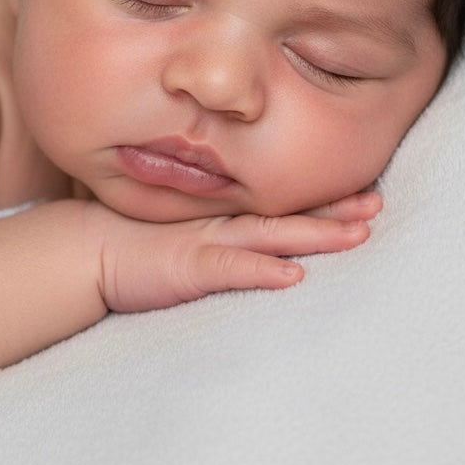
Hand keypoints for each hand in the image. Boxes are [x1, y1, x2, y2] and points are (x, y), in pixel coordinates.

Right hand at [92, 191, 380, 313]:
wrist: (88, 247)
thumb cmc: (134, 240)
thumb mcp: (182, 229)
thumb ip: (214, 227)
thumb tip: (254, 235)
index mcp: (225, 216)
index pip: (282, 205)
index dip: (323, 199)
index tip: (364, 190)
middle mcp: (224, 223)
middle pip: (289, 215)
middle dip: (336, 210)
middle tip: (377, 202)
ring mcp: (208, 242)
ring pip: (273, 235)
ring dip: (316, 234)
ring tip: (358, 233)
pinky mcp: (189, 268)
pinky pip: (231, 269)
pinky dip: (262, 271)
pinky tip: (293, 274)